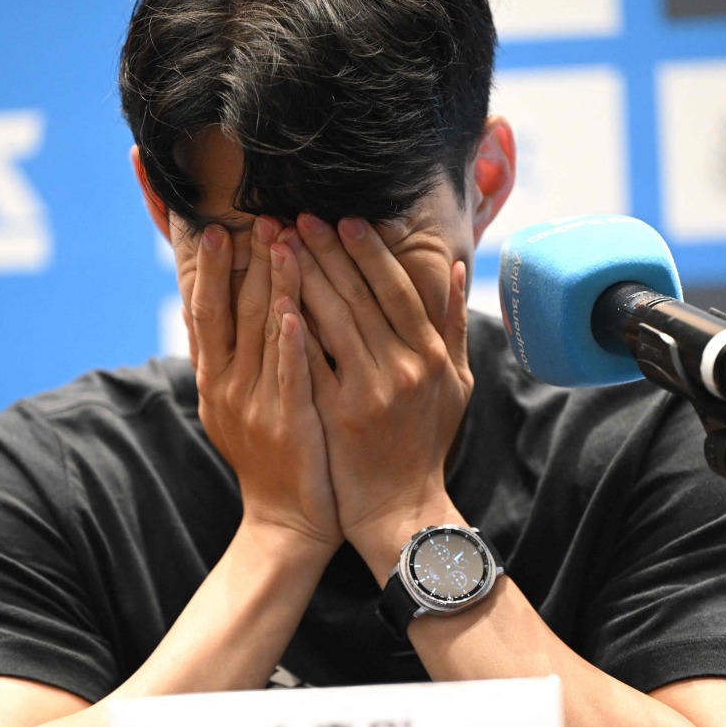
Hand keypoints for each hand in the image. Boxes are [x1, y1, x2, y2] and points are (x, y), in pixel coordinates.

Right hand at [186, 217, 340, 550]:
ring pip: (262, 332)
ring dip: (272, 283)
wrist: (288, 520)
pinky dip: (290, 340)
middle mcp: (227, 387)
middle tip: (255, 217)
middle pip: (230, 312)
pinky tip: (296, 308)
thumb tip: (213, 308)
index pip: (205, 312)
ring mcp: (256, 405)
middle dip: (242, 263)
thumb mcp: (236, 405)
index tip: (214, 229)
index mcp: (215, 380)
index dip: (207, 270)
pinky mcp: (288, 423)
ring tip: (281, 240)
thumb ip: (229, 358)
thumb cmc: (272, 455)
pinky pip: (289, 374)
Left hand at [287, 213, 472, 553]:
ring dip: (303, 276)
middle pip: (359, 296)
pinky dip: (290, 327)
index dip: (369, 252)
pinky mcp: (338, 413)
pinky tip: (269, 297)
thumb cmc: (426, 444)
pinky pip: (310, 359)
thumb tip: (455, 267)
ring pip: (331, 319)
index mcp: (430, 355)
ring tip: (279, 245)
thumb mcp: (456, 383)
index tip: (344, 218)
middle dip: (326, 251)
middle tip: (297, 217)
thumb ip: (453, 323)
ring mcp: (370, 390)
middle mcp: (403, 367)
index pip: (396, 290)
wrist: (401, 509)